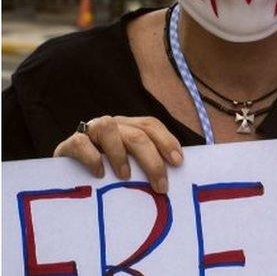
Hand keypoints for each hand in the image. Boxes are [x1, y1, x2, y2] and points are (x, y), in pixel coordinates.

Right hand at [53, 116, 182, 192]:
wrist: (64, 175)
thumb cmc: (106, 173)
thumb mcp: (129, 166)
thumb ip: (144, 166)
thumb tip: (170, 183)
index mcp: (129, 126)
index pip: (151, 125)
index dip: (166, 141)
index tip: (178, 162)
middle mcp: (113, 124)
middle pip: (137, 134)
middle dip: (152, 160)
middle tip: (160, 186)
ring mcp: (90, 131)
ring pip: (108, 129)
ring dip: (120, 154)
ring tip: (126, 176)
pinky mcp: (69, 144)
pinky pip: (80, 142)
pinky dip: (92, 157)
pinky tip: (99, 174)